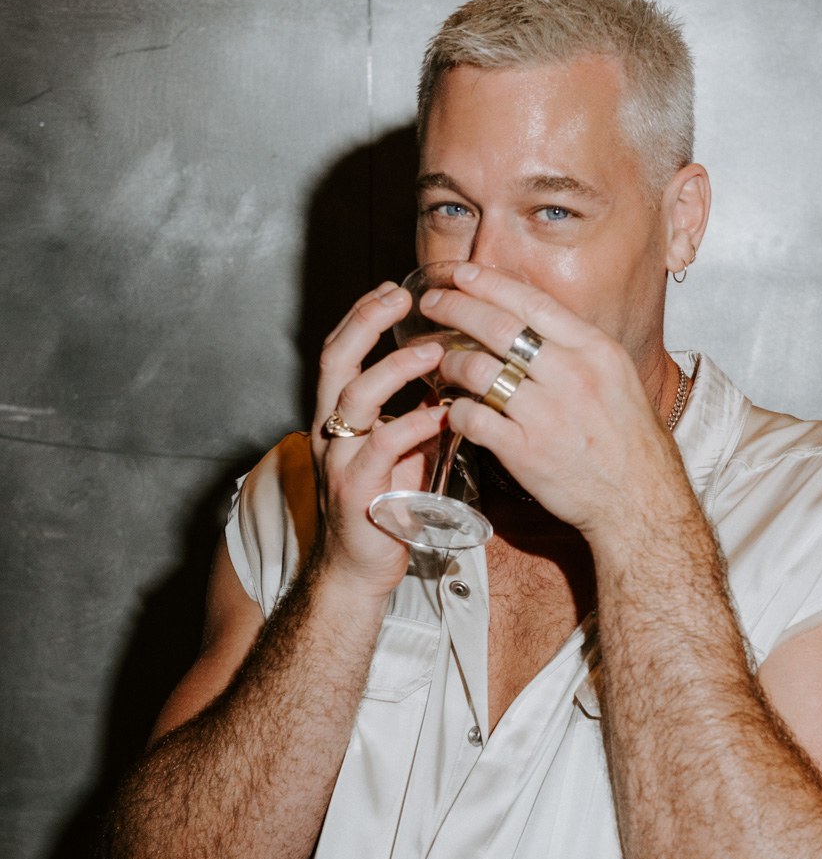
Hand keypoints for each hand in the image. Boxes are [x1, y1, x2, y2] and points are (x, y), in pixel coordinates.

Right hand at [310, 282, 447, 594]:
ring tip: (433, 351)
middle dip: (365, 321)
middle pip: (335, 359)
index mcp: (339, 415)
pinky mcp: (356, 489)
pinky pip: (381, 446)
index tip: (394, 290)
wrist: (360, 569)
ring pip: (354, 396)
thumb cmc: (385, 505)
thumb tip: (453, 377)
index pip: (341, 350)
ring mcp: (340, 458)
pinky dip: (411, 423)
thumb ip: (416, 412)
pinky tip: (439, 412)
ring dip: (395, 368)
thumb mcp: (401, 449)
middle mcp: (331, 429)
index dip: (363, 315)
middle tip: (401, 298)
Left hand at [421, 264, 688, 540]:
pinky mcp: (525, 452)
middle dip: (456, 308)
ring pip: (478, 370)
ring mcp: (546, 414)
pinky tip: (455, 409)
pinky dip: (456, 410)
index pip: (532, 302)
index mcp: (594, 350)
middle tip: (433, 303)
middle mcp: (571, 375)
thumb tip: (531, 318)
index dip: (490, 283)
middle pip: (498, 327)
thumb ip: (575, 346)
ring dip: (451, 363)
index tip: (462, 273)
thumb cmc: (629, 439)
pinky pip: (472, 418)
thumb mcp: (616, 376)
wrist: (639, 499)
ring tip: (443, 364)